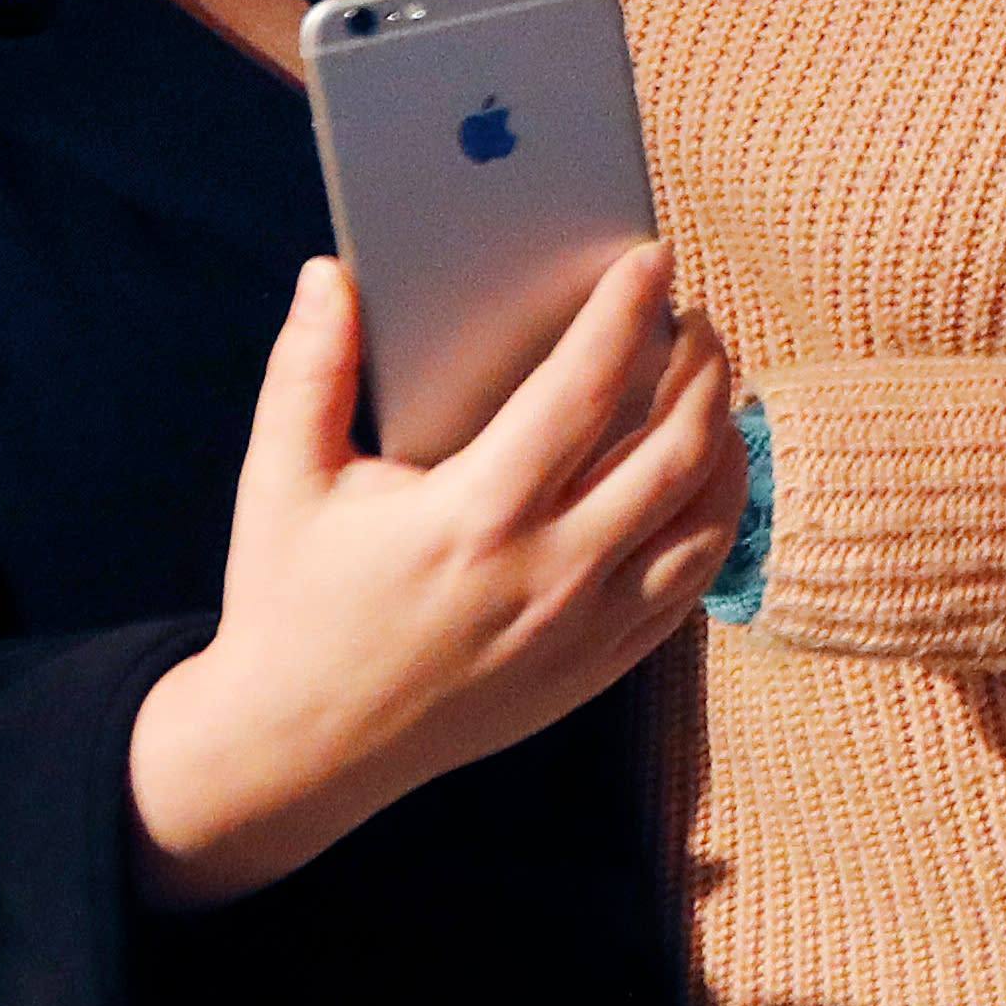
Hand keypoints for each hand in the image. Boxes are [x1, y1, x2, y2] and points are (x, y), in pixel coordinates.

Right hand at [126, 245, 741, 909]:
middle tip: (696, 318)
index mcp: (475, 516)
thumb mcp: (282, 481)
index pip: (583, 390)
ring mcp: (582, 632)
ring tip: (712, 390)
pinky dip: (714, 521)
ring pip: (705, 522)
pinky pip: (692, 586)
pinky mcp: (595, 671)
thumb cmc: (290, 602)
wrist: (299, 748)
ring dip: (723, 443)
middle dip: (701, 368)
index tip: (653, 258)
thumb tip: (328, 272)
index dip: (626, 313)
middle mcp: (547, 575)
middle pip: (674, 451)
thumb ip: (309, 369)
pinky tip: (704, 477)